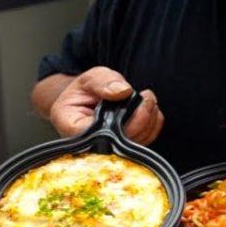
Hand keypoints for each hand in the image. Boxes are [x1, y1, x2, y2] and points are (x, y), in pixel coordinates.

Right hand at [49, 67, 164, 144]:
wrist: (86, 99)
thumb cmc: (84, 91)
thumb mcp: (89, 78)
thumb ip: (102, 81)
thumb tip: (122, 91)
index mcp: (72, 127)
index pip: (100, 134)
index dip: (122, 121)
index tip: (133, 100)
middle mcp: (90, 144)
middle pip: (121, 141)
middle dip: (141, 118)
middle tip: (148, 98)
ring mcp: (108, 148)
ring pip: (136, 142)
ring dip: (149, 121)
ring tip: (148, 100)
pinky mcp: (123, 147)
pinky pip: (144, 140)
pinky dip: (153, 125)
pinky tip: (150, 110)